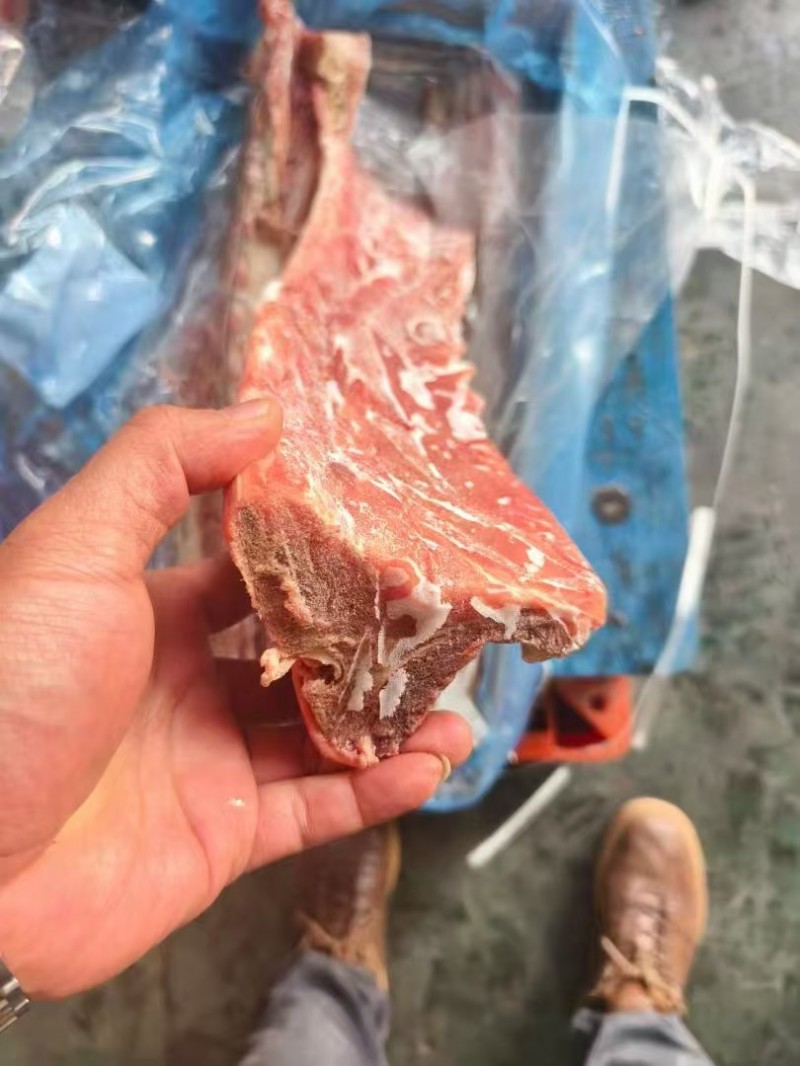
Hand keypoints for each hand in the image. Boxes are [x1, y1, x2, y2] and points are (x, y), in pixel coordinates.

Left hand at [0, 404, 471, 998]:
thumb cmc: (12, 684)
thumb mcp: (76, 549)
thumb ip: (162, 468)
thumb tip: (261, 412)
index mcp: (151, 614)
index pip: (254, 577)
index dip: (318, 558)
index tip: (390, 540)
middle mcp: (184, 686)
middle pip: (298, 657)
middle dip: (367, 644)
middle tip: (439, 625)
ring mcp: (208, 765)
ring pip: (320, 736)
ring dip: (389, 721)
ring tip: (455, 706)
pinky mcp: (223, 840)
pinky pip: (316, 811)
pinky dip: (374, 791)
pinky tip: (428, 763)